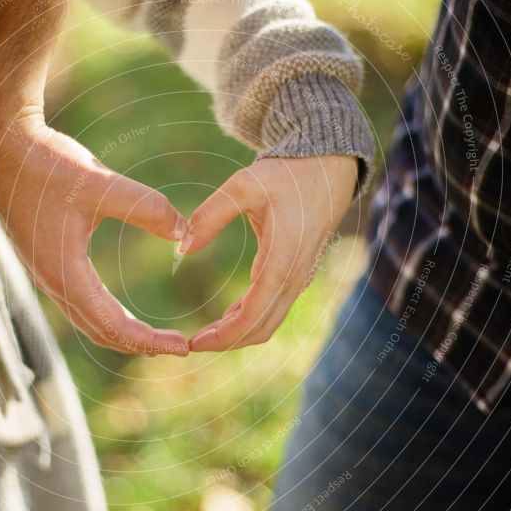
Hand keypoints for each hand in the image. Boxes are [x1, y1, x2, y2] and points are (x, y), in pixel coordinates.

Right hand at [0, 113, 189, 356]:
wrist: (3, 151)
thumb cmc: (46, 166)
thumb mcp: (101, 184)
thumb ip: (145, 207)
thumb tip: (184, 232)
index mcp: (65, 274)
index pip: (112, 325)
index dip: (149, 340)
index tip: (182, 346)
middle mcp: (54, 283)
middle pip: (101, 333)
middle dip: (141, 344)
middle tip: (180, 347)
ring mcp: (48, 275)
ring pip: (89, 322)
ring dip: (124, 334)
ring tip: (157, 338)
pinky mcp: (48, 263)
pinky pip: (81, 305)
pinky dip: (107, 318)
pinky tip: (122, 312)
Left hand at [179, 155, 357, 351]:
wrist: (329, 167)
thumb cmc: (287, 175)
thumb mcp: (244, 186)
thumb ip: (210, 215)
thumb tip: (181, 246)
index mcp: (281, 262)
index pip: (251, 317)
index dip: (222, 336)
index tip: (193, 342)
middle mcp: (293, 278)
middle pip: (260, 329)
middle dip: (226, 342)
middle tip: (191, 343)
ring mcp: (299, 278)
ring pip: (269, 322)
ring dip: (237, 333)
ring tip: (204, 334)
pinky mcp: (297, 273)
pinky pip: (274, 308)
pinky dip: (249, 318)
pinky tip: (226, 316)